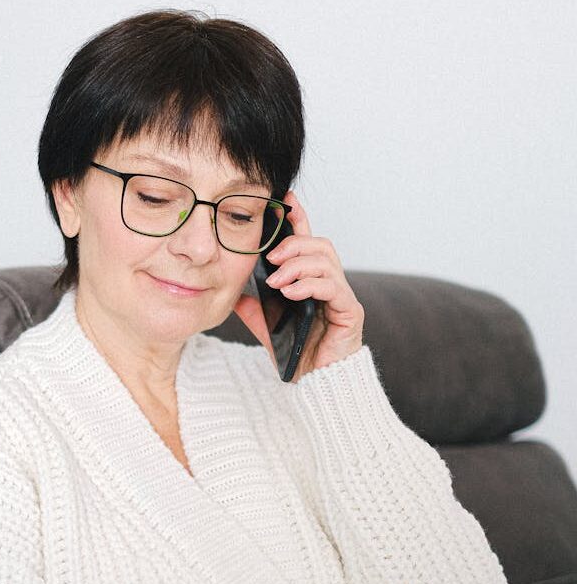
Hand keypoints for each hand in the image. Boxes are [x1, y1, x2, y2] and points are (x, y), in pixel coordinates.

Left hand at [234, 191, 364, 381]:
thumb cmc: (296, 352)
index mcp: (312, 281)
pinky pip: (333, 287)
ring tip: (277, 281)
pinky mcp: (350, 312)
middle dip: (294, 244)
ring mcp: (342, 296)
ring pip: (326, 261)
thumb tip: (232, 290)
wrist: (315, 384)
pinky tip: (290, 293)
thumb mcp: (266, 325)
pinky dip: (309, 285)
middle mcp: (330, 284)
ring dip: (297, 265)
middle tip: (272, 257)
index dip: (298, 218)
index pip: (307, 241)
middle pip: (319, 245)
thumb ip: (253, 307)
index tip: (284, 200)